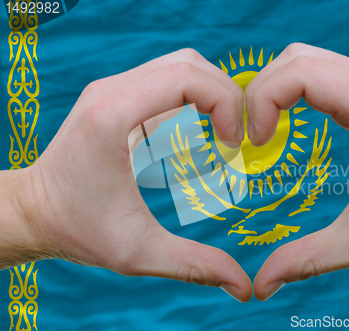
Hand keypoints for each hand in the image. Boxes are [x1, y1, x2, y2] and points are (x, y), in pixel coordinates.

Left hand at [6, 49, 251, 301]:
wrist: (34, 212)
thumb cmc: (78, 229)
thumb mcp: (138, 252)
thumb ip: (194, 265)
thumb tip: (242, 286)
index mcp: (113, 116)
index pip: (187, 77)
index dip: (225, 104)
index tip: (233, 144)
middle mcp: (111, 91)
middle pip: (189, 64)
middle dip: (225, 96)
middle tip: (235, 140)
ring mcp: (112, 89)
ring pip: (180, 65)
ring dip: (211, 95)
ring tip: (221, 135)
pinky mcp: (117, 96)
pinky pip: (167, 80)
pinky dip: (194, 99)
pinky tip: (197, 135)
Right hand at [245, 43, 348, 299]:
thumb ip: (307, 260)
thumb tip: (260, 286)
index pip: (300, 73)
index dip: (262, 102)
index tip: (255, 143)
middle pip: (295, 58)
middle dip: (259, 92)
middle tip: (249, 135)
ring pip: (303, 57)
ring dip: (273, 87)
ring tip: (262, 127)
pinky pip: (318, 69)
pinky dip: (290, 88)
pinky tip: (284, 120)